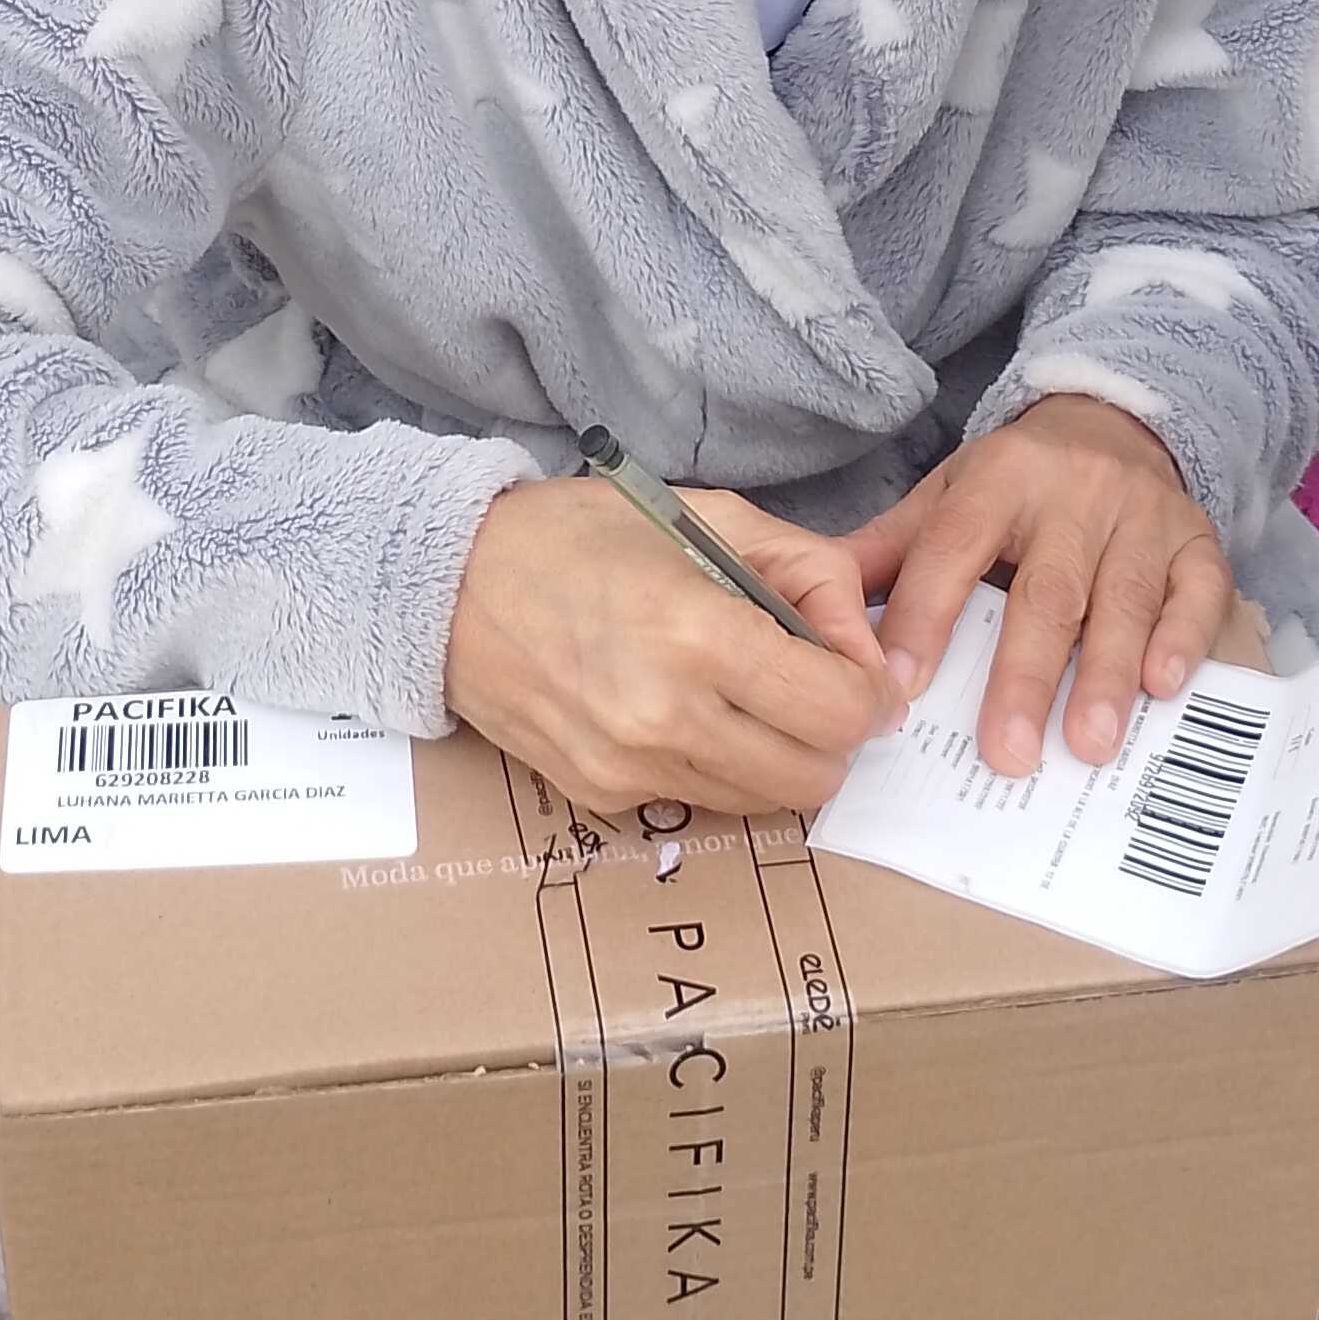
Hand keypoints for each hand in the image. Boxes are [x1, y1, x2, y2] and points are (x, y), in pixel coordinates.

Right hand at [443, 476, 897, 821]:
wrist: (448, 584)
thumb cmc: (579, 536)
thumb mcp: (710, 517)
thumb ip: (811, 574)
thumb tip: (870, 653)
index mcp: (699, 634)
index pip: (840, 710)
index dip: (868, 692)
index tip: (853, 669)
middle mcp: (666, 717)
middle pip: (814, 778)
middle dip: (831, 735)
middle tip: (808, 688)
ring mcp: (629, 768)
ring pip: (763, 801)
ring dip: (778, 757)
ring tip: (742, 694)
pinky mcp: (600, 796)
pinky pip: (699, 799)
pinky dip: (714, 765)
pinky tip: (679, 708)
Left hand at [843, 395, 1253, 775]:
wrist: (1113, 421)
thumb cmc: (1016, 485)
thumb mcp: (947, 498)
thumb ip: (890, 554)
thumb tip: (814, 611)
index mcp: (996, 478)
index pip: (953, 549)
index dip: (927, 617)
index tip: (902, 687)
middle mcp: (1073, 492)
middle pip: (1047, 591)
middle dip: (1025, 676)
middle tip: (1007, 753)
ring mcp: (1142, 515)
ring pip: (1123, 599)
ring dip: (1107, 676)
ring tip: (1088, 744)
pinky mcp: (1198, 539)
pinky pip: (1197, 590)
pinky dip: (1183, 638)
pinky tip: (1164, 686)